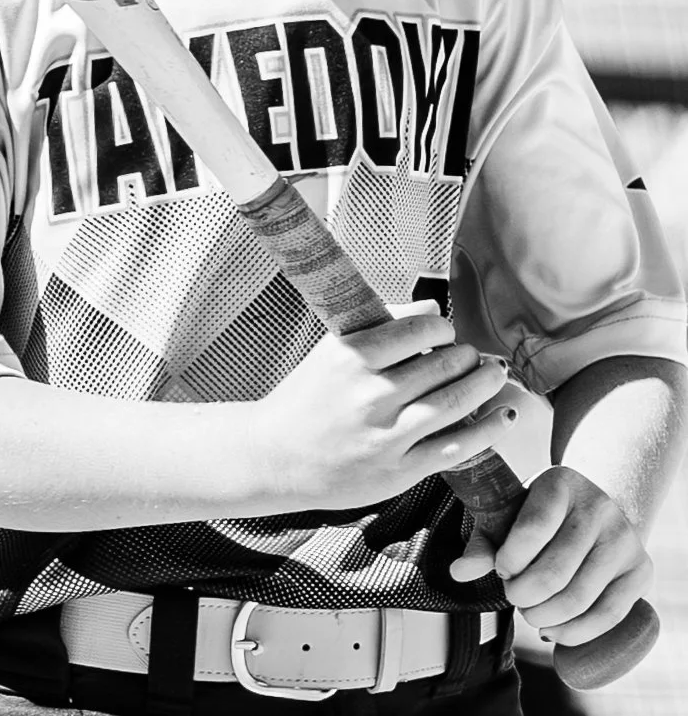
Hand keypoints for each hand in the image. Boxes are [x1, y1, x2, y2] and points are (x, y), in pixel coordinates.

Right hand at [253, 301, 516, 510]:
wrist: (276, 456)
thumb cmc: (307, 398)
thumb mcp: (332, 351)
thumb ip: (379, 328)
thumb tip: (431, 309)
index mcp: (352, 357)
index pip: (417, 329)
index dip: (441, 326)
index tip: (445, 329)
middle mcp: (371, 395)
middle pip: (441, 365)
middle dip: (466, 354)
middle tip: (472, 353)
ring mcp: (388, 435)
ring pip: (454, 402)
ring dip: (484, 383)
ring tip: (494, 373)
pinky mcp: (400, 470)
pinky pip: (455, 447)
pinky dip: (487, 430)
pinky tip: (504, 416)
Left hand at [449, 466, 652, 645]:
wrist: (601, 500)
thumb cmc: (545, 512)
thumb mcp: (514, 511)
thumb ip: (485, 540)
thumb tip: (458, 573)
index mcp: (560, 483)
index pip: (532, 528)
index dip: (510, 560)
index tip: (502, 570)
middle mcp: (598, 507)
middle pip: (555, 571)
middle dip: (524, 597)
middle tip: (514, 597)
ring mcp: (624, 539)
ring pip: (580, 597)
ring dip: (546, 617)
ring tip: (532, 613)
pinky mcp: (641, 569)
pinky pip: (609, 615)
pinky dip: (577, 632)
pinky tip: (555, 631)